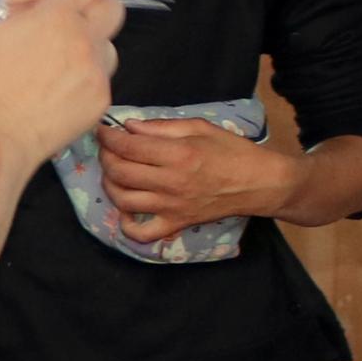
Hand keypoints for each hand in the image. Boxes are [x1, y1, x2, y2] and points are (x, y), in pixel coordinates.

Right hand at [0, 0, 122, 163]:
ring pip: (109, 45)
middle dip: (95, 9)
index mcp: (57, 14)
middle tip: (69, 25)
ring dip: (91, 47)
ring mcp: (96, 70)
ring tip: (59, 65)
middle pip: (113, 7)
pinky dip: (86, 78)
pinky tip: (59, 90)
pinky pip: (103, 77)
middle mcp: (84, 38)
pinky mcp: (101, 98)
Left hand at [97, 116, 292, 240]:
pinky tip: (126, 208)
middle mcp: (172, 182)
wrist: (259, 183)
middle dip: (106, 157)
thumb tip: (129, 127)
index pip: (129, 147)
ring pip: (124, 200)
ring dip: (110, 185)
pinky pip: (142, 233)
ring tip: (113, 173)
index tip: (102, 130)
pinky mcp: (176, 224)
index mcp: (179, 155)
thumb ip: (162, 127)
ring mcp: (172, 207)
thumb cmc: (232, 151)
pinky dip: (126, 224)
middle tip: (107, 149)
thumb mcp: (200, 127)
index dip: (108, 137)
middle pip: (120, 172)